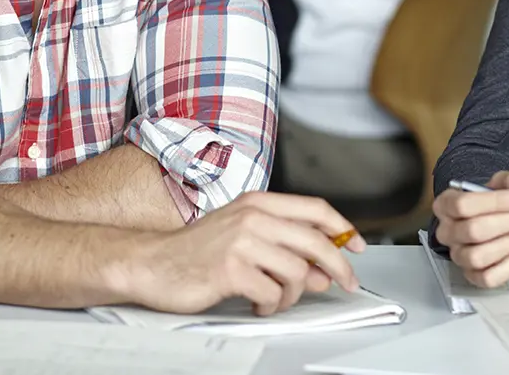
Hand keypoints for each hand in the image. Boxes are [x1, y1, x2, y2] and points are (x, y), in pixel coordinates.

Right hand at [112, 191, 366, 316]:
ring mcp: (242, 242)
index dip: (342, 227)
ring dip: (293, 294)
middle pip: (315, 241)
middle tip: (344, 283)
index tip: (357, 245)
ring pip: (297, 272)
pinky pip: (272, 292)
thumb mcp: (243, 236)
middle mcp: (252, 217)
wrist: (152, 263)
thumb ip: (283, 247)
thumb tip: (322, 271)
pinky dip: (271, 305)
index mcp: (258, 203)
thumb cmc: (196, 250)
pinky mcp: (231, 269)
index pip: (314, 208)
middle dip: (337, 266)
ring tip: (275, 297)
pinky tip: (257, 302)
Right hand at [431, 170, 508, 287]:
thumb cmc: (495, 203)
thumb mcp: (505, 181)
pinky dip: (506, 268)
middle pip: (472, 230)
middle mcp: (447, 231)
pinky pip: (486, 279)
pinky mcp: (471, 275)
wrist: (498, 221)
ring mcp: (457, 255)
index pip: (463, 204)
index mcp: (446, 204)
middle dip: (505, 222)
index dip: (497, 202)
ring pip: (476, 257)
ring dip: (504, 244)